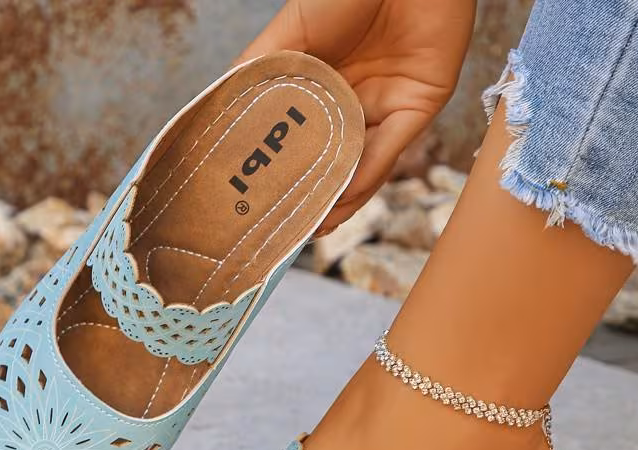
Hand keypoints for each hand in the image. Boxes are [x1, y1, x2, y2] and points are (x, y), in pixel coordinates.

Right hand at [238, 0, 475, 232]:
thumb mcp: (290, 31)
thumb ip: (259, 71)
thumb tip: (218, 110)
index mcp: (323, 85)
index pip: (301, 140)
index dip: (283, 173)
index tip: (258, 203)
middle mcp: (354, 102)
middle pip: (330, 161)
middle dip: (311, 198)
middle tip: (286, 229)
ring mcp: (385, 107)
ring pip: (360, 165)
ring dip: (339, 200)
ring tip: (314, 227)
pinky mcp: (418, 106)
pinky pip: (388, 150)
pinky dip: (365, 175)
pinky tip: (342, 199)